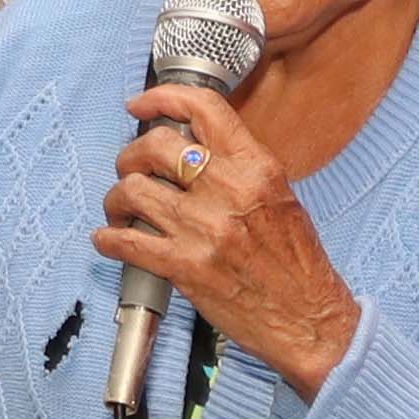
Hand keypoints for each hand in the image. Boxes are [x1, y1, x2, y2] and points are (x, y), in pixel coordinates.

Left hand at [96, 85, 363, 392]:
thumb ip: (239, 169)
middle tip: (129, 170)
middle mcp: (230, 191)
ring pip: (132, 191)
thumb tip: (190, 151)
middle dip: (129, 156)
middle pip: (155, 146)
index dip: (161, 98)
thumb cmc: (297, 265)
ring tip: (119, 210)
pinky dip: (108, 239)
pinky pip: (127, 241)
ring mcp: (205, 229)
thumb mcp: (280, 198)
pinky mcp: (186, 267)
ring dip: (115, 199)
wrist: (309, 320)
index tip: (139, 105)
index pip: (204, 110)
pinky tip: (109, 240)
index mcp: (256, 168)